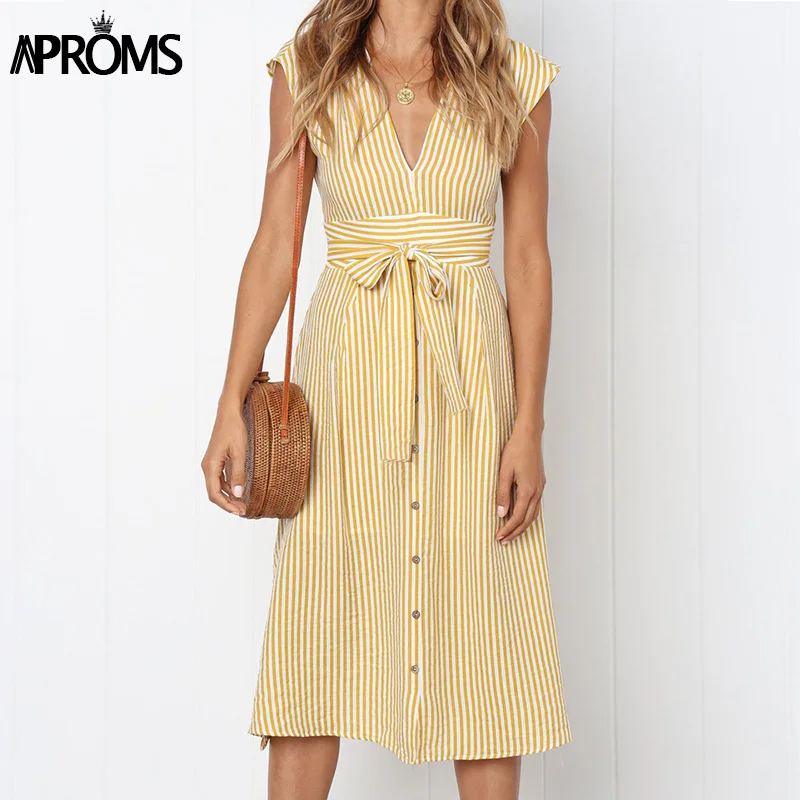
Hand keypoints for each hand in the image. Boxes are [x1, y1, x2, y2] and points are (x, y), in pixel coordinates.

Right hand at [201, 406, 247, 515]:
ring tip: (243, 503)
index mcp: (210, 466)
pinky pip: (221, 478)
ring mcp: (212, 464)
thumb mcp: (239, 453)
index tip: (239, 511)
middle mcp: (208, 467)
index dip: (226, 505)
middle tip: (243, 511)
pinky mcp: (217, 460)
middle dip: (228, 503)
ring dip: (229, 496)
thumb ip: (238, 474)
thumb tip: (238, 494)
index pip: (214, 494)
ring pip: (218, 486)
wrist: (229, 413)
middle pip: (215, 492)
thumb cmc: (234, 430)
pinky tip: (240, 490)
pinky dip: (230, 487)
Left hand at [494, 425, 544, 544]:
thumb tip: (501, 513)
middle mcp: (537, 492)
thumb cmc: (515, 450)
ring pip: (533, 514)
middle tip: (503, 541)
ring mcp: (540, 487)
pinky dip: (527, 514)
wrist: (529, 435)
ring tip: (511, 532)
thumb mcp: (504, 472)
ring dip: (522, 525)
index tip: (498, 536)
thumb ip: (502, 494)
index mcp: (528, 490)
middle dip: (515, 532)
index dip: (508, 529)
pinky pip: (535, 505)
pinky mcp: (539, 483)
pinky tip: (519, 515)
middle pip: (527, 520)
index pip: (518, 517)